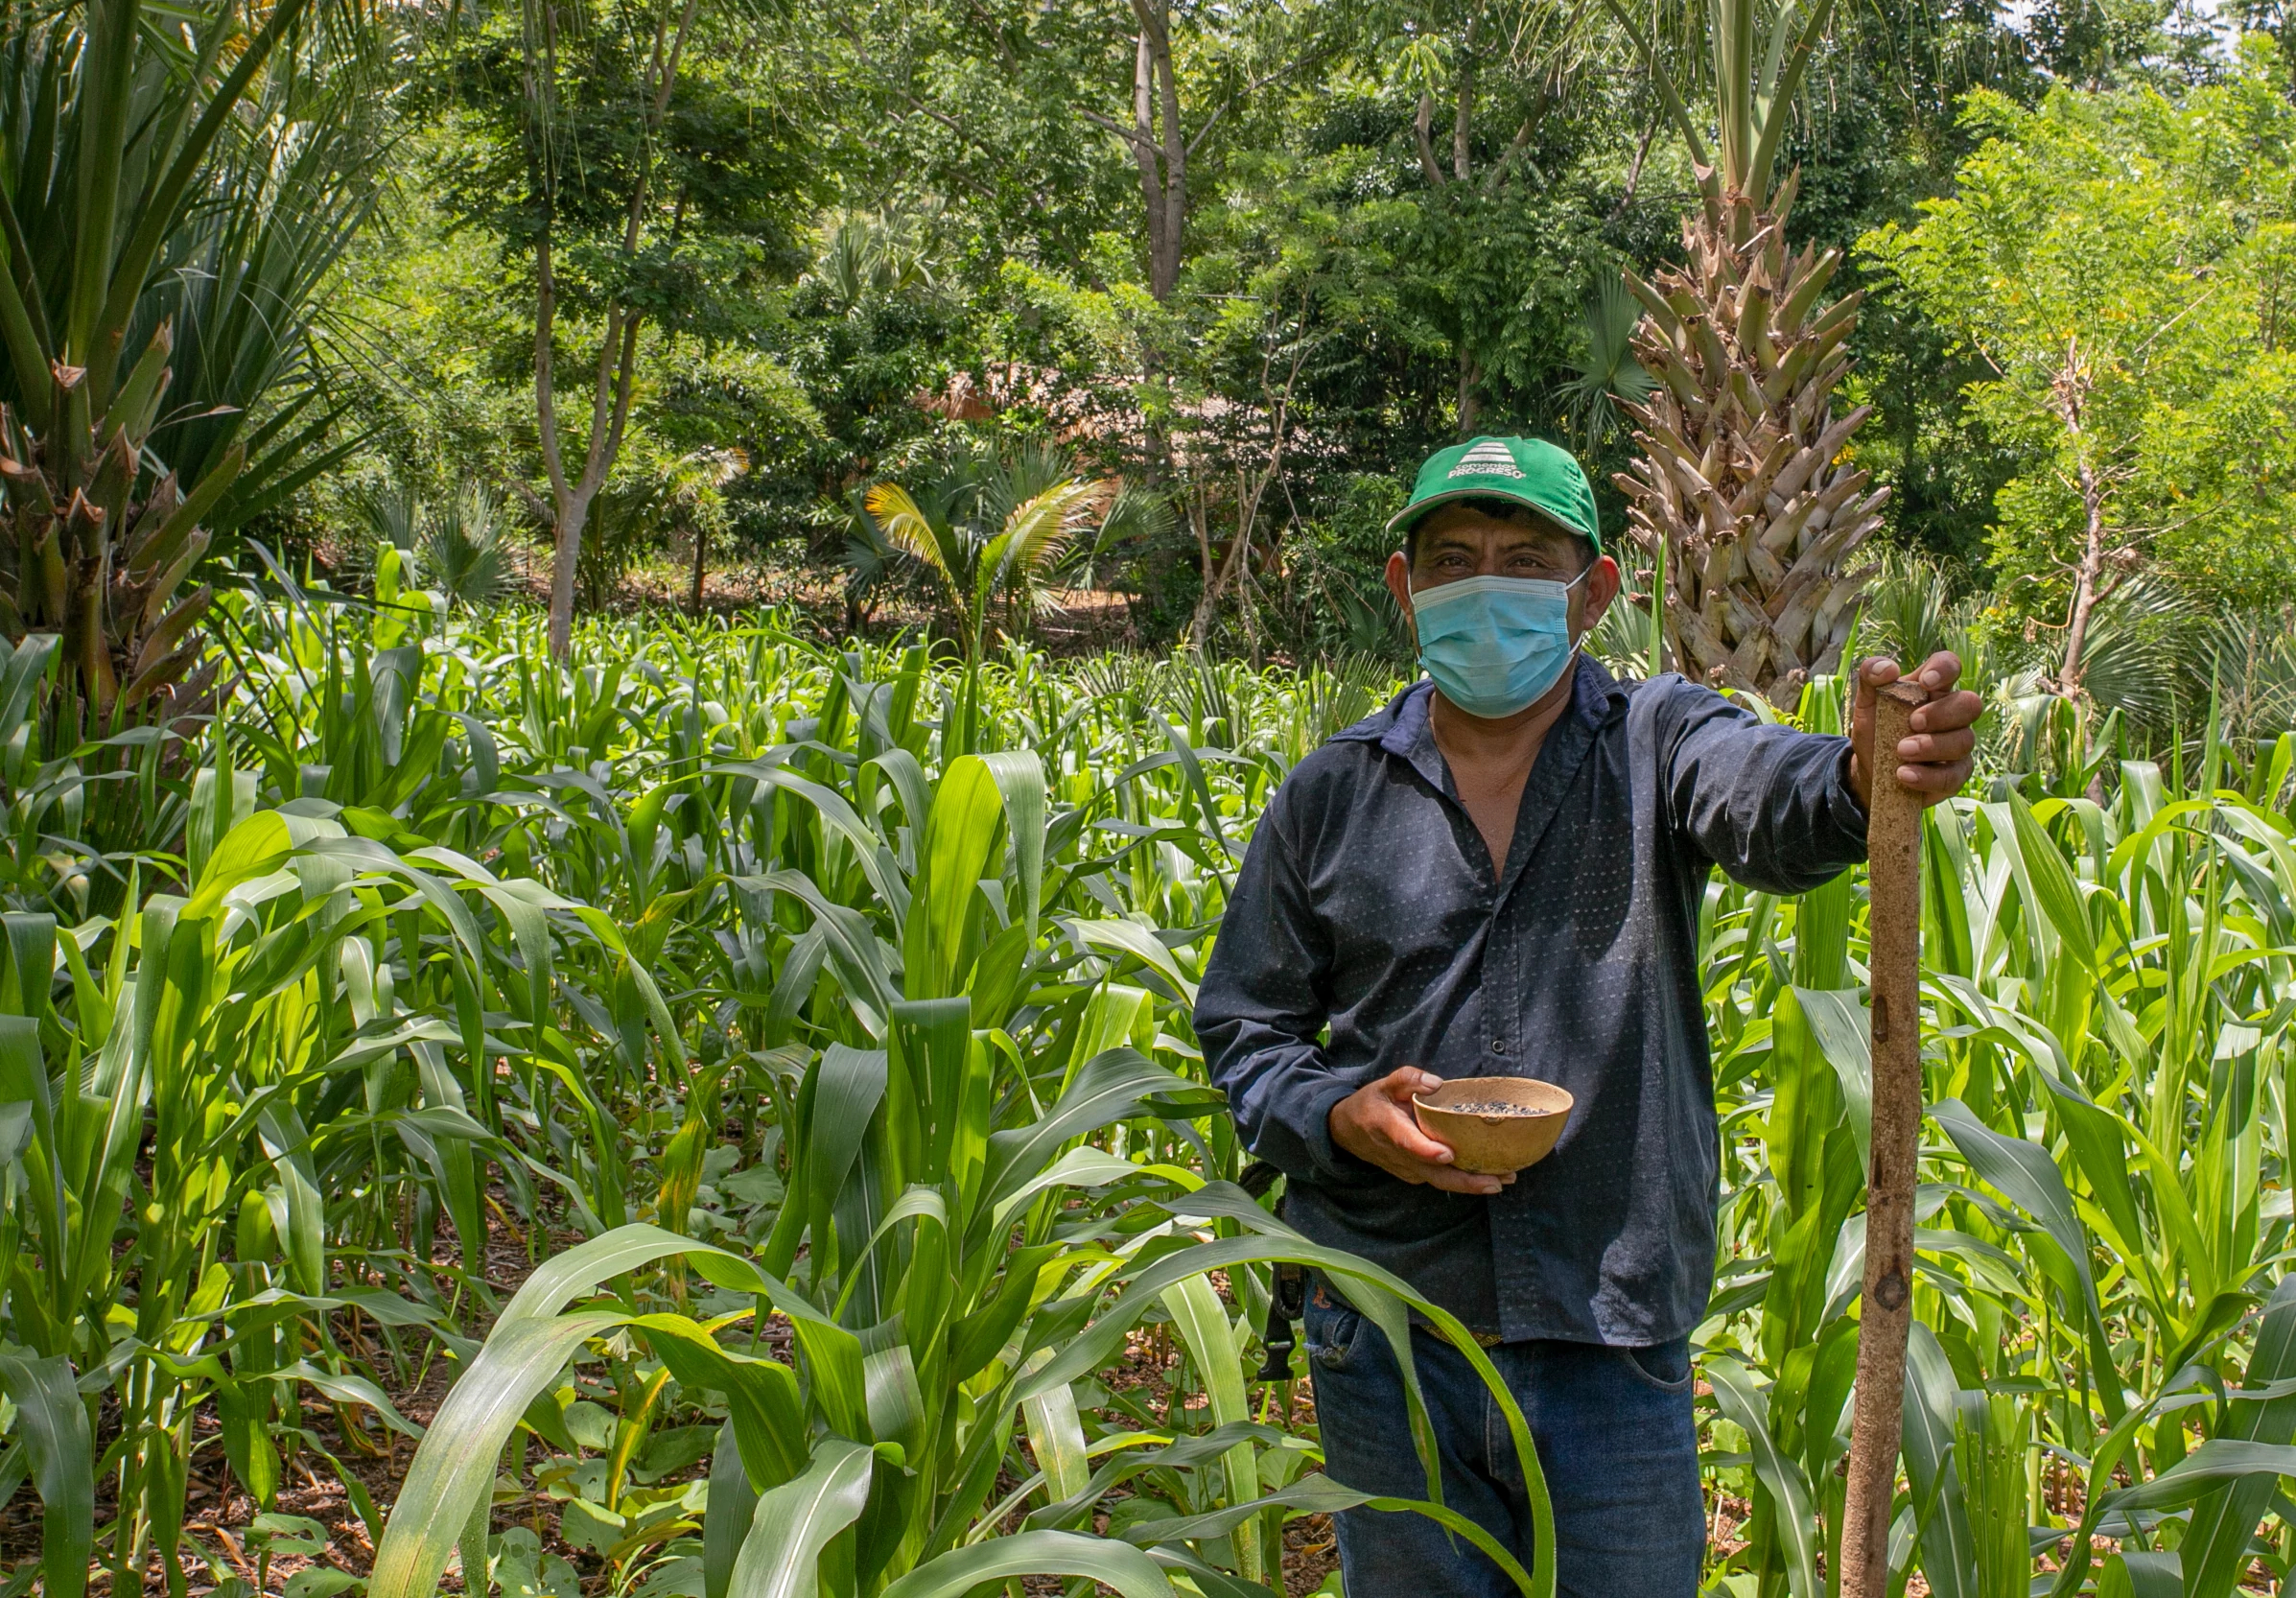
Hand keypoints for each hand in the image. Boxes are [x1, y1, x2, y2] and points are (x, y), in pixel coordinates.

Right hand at [1328, 1068, 1513, 1195]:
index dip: (1427, 1151)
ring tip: (1504, 1180)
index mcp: (1389, 1128)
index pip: (1408, 1142)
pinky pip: (1440, 1180)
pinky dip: (1463, 1180)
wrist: (1348, 1132)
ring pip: (1440, 1181)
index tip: (1448, 1154)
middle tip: (1496, 1182)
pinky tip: (1489, 1176)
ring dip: (1471, 1184)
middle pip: (1434, 1174)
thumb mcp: (1383, 1084)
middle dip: (1465, 1181)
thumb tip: (1436, 1083)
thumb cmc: (1371, 1104)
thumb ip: (1408, 1079)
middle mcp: (1399, 1155)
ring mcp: (1408, 1169)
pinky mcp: (1415, 1175)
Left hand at [1849, 652, 1984, 810]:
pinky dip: (1929, 776)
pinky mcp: (1956, 773)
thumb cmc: (1876, 728)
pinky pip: (1955, 775)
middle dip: (1941, 714)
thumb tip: (1887, 668)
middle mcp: (1952, 713)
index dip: (1945, 669)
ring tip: (1901, 751)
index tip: (1926, 682)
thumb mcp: (1866, 701)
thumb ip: (1870, 676)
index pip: (1951, 666)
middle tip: (1912, 722)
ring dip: (1932, 746)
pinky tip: (1905, 775)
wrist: (1871, 769)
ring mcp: (1958, 743)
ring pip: (1964, 740)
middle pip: (1970, 704)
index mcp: (1933, 688)